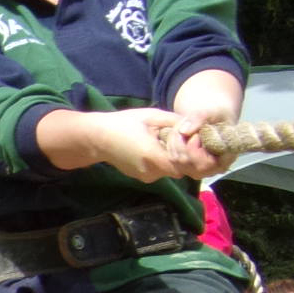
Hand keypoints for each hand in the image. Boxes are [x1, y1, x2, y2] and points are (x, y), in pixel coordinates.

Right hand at [66, 109, 229, 182]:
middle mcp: (151, 172)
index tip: (197, 144)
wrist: (96, 138)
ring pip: (170, 170)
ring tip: (169, 142)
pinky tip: (156, 148)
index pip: (184, 163)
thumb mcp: (152, 116)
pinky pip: (159, 171)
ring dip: (174, 158)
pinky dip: (163, 161)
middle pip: (180, 168)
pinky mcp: (140, 177)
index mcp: (154, 156)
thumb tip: (196, 126)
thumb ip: (175, 122)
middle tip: (190, 142)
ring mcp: (145, 177)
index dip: (194, 156)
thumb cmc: (123, 123)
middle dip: (186, 157)